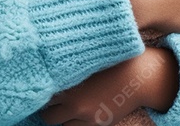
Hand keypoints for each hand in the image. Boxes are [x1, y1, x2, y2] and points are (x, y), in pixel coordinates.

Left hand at [38, 47, 178, 124]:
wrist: (138, 76)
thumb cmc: (112, 62)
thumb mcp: (86, 60)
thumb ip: (66, 66)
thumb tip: (45, 63)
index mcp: (68, 82)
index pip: (41, 93)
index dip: (40, 91)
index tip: (40, 88)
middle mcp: (74, 102)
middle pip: (47, 115)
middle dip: (48, 108)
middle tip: (52, 101)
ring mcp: (85, 116)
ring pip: (59, 124)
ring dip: (61, 117)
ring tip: (66, 106)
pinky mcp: (96, 124)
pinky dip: (73, 123)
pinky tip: (78, 113)